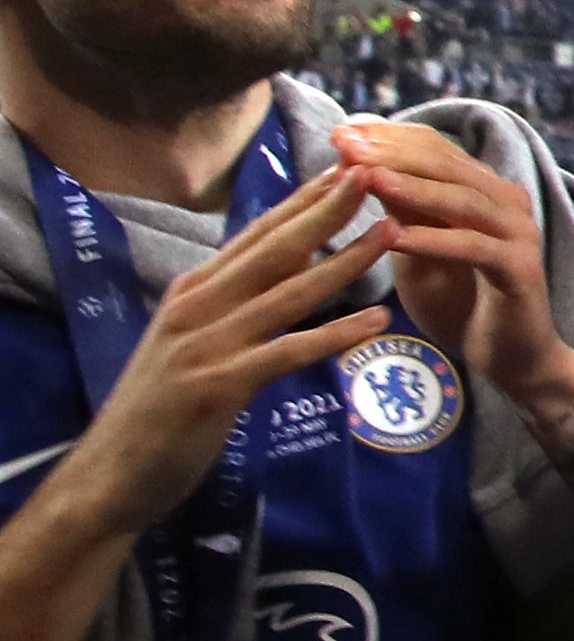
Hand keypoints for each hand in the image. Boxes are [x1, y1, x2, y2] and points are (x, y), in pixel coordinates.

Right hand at [33, 171, 393, 538]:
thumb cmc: (160, 409)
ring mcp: (206, 344)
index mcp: (193, 291)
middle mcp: (197, 307)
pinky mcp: (218, 386)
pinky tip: (376, 321)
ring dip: (342, 261)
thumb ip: (233, 302)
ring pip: (287, 293)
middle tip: (375, 173)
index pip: (258, 235)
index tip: (348, 168)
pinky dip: (333, 335)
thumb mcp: (194, 340)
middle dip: (327, 209)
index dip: (304, 200)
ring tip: (392, 233)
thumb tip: (288, 263)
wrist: (113, 473)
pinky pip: (287, 353)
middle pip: (274, 249)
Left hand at [328, 122, 573, 417]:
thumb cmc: (462, 304)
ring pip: (460, 200)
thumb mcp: (421, 251)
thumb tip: (360, 167)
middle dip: (392, 153)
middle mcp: (507, 203)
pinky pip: (471, 247)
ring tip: (364, 179)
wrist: (514, 358)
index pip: (436, 149)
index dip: (389, 137)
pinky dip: (431, 240)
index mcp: (485, 191)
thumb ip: (402, 212)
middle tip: (345, 145)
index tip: (340, 131)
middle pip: (447, 165)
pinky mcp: (520, 268)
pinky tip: (392, 237)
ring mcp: (519, 233)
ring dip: (410, 188)